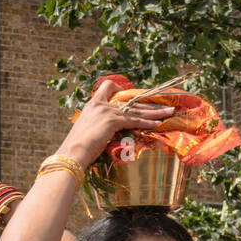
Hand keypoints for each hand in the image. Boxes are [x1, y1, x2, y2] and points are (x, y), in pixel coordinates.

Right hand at [56, 78, 176, 167]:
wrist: (71, 153)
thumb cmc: (75, 148)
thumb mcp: (85, 131)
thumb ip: (96, 126)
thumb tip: (102, 132)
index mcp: (92, 105)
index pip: (109, 87)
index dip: (121, 90)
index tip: (131, 96)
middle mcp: (101, 104)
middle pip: (130, 100)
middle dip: (148, 102)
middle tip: (163, 104)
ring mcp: (107, 112)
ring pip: (136, 110)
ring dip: (154, 112)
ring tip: (168, 111)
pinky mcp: (113, 121)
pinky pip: (135, 121)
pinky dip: (148, 123)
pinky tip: (158, 124)